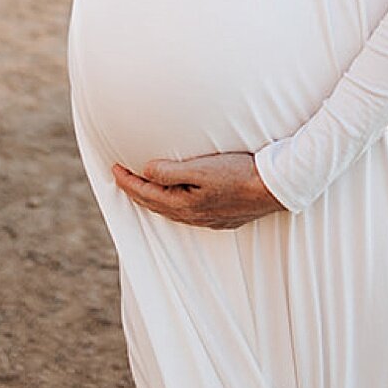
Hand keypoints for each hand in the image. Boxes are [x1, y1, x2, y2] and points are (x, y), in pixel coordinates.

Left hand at [111, 152, 285, 227]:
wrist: (274, 188)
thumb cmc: (239, 174)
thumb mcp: (201, 168)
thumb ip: (171, 172)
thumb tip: (146, 171)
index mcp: (184, 205)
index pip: (146, 193)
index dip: (127, 181)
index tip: (113, 168)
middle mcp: (193, 217)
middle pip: (155, 204)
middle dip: (135, 190)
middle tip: (120, 176)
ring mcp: (207, 219)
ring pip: (171, 211)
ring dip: (153, 198)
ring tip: (142, 188)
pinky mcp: (221, 218)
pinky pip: (187, 212)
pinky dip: (173, 203)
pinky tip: (177, 199)